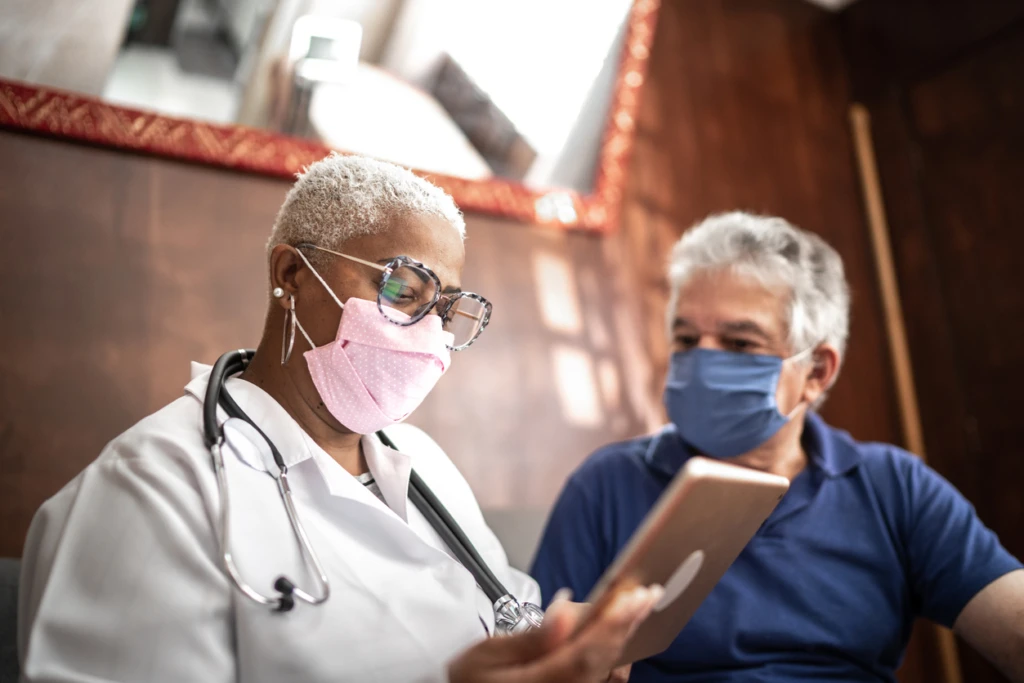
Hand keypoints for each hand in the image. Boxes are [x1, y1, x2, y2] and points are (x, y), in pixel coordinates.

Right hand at [448, 585, 661, 682]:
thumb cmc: (469, 678)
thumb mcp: (485, 654)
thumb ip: (531, 638)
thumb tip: (566, 611)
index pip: (581, 657)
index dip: (610, 627)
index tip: (631, 598)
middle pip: (601, 664)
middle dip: (626, 626)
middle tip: (646, 593)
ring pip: (607, 673)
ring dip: (624, 638)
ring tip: (637, 605)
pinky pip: (600, 678)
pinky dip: (615, 651)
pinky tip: (622, 629)